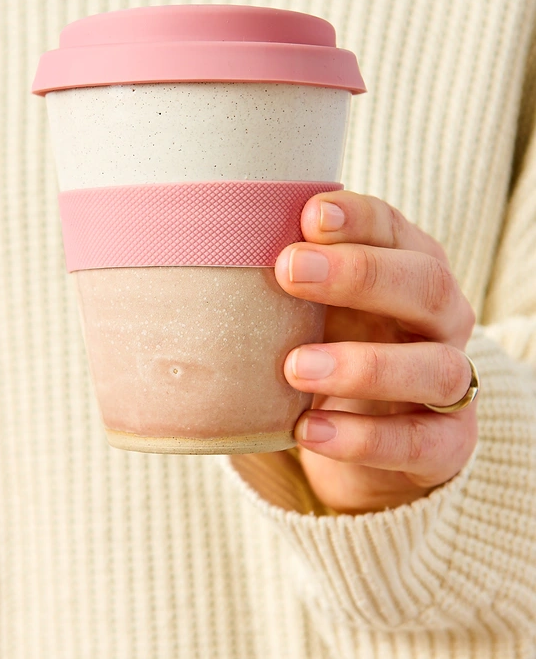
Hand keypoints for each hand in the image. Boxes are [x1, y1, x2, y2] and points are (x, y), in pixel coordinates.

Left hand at [274, 191, 477, 514]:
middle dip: (360, 274)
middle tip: (290, 271)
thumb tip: (206, 250)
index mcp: (410, 267)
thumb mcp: (311, 305)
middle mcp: (441, 318)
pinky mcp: (448, 443)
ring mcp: (452, 382)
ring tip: (295, 368)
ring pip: (437, 369)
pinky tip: (309, 431)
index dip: (358, 219)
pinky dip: (365, 439)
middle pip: (427, 284)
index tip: (309, 215)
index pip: (394, 230)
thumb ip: (284, 279)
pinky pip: (422, 443)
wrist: (369, 433)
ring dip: (367, 366)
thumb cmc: (332, 344)